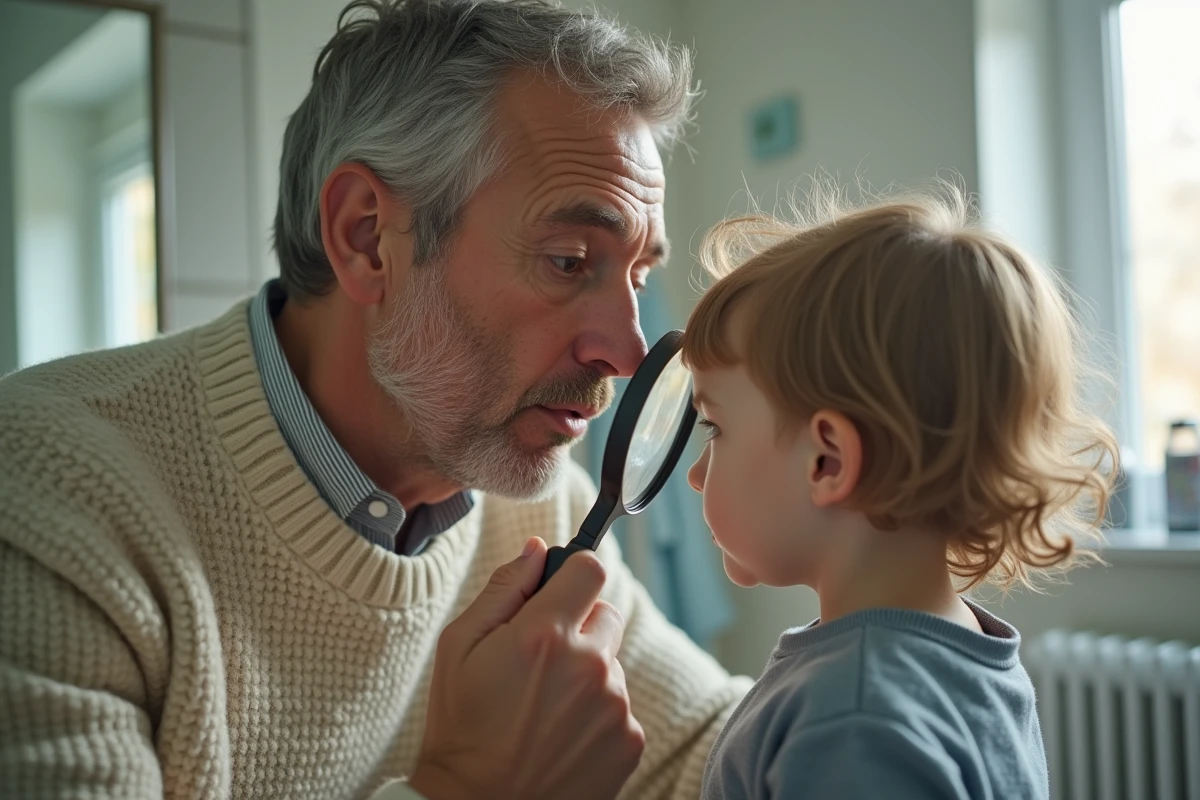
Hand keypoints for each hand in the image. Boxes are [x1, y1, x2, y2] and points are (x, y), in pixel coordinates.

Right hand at [410, 537, 643, 799]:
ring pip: (612, 663)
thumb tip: (536, 550)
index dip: (572, 575)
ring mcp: (614, 705)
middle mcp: (589, 665)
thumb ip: (503, 589)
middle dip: (578, 628)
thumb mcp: (458, 648)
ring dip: (588, 674)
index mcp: (544, 635)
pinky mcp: (630, 740)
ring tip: (545, 709)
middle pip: (607, 614)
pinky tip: (562, 735)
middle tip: (540, 663)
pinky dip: (598, 714)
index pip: (590, 569)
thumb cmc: (461, 727)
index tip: (559, 592)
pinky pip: (621, 705)